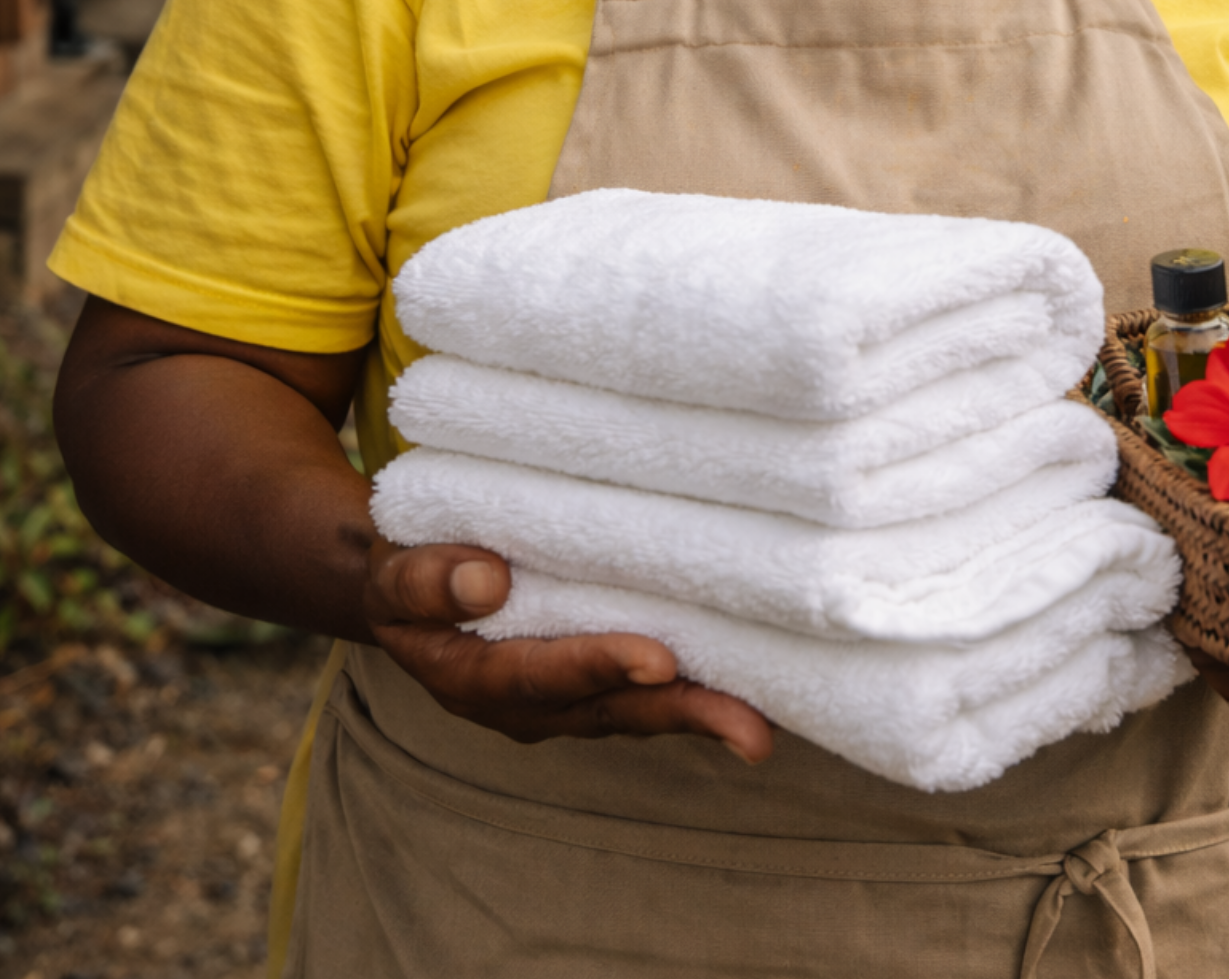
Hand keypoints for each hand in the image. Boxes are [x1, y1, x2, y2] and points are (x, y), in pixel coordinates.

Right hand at [363, 538, 773, 760]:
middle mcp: (526, 703)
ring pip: (637, 709)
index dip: (598, 665)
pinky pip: (645, 692)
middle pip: (608, 710)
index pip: (541, 675)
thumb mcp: (393, 572)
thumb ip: (425, 580)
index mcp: (472, 677)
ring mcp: (563, 698)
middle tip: (747, 729)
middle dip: (679, 715)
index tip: (655, 657)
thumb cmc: (405, 571)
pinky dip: (695, 691)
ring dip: (700, 714)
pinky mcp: (592, 680)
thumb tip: (486, 582)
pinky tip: (750, 687)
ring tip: (763, 726)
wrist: (410, 588)